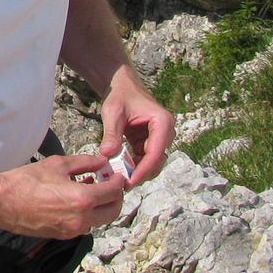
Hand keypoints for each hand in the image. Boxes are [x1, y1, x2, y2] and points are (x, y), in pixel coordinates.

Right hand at [0, 154, 126, 238]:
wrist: (3, 202)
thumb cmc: (26, 181)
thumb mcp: (57, 164)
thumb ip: (84, 162)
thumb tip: (101, 161)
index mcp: (82, 199)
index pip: (113, 192)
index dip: (118, 182)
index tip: (117, 175)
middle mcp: (81, 219)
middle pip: (112, 212)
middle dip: (116, 198)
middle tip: (112, 185)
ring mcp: (73, 230)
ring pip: (99, 220)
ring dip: (102, 206)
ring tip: (92, 189)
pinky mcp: (63, 235)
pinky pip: (84, 225)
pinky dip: (88, 213)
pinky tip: (77, 200)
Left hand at [99, 67, 174, 187]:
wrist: (122, 87)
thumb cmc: (119, 96)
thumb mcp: (113, 113)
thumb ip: (111, 134)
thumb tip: (106, 155)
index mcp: (162, 122)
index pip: (156, 152)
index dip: (144, 169)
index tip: (130, 181)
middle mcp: (166, 132)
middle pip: (157, 161)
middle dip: (141, 174)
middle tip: (122, 185)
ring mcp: (160, 138)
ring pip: (153, 163)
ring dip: (138, 171)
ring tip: (120, 179)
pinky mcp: (151, 142)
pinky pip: (145, 159)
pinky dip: (134, 165)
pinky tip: (121, 170)